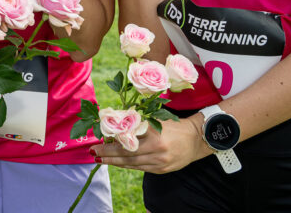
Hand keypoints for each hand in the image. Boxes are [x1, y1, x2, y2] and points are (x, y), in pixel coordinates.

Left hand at [91, 118, 208, 173]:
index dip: (110, 142)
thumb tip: (115, 123)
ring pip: (131, 163)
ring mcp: (159, 162)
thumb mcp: (156, 120)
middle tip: (93, 152)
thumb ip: (137, 123)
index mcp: (154, 134)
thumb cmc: (174, 126)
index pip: (127, 140)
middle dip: (107, 154)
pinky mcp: (161, 170)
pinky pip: (139, 168)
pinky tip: (116, 163)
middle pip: (126, 154)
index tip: (97, 142)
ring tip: (100, 159)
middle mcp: (156, 150)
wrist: (196, 139)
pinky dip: (126, 165)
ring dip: (114, 162)